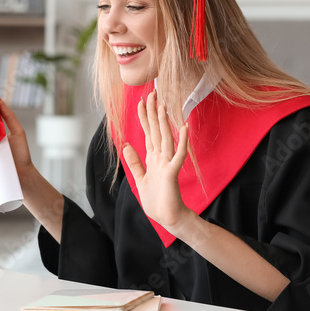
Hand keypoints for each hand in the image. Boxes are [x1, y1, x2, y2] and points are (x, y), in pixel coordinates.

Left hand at [121, 90, 196, 235]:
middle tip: (151, 93)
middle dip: (152, 113)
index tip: (140, 101)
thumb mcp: (140, 179)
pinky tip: (183, 128)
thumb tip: (126, 145)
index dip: (144, 117)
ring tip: (163, 105)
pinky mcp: (172, 173)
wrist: (168, 217)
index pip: (147, 133)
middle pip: (156, 131)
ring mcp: (167, 164)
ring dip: (164, 122)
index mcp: (152, 158)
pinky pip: (178, 155)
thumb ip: (135, 162)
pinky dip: (181, 142)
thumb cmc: (156, 200)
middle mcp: (161, 158)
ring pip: (166, 138)